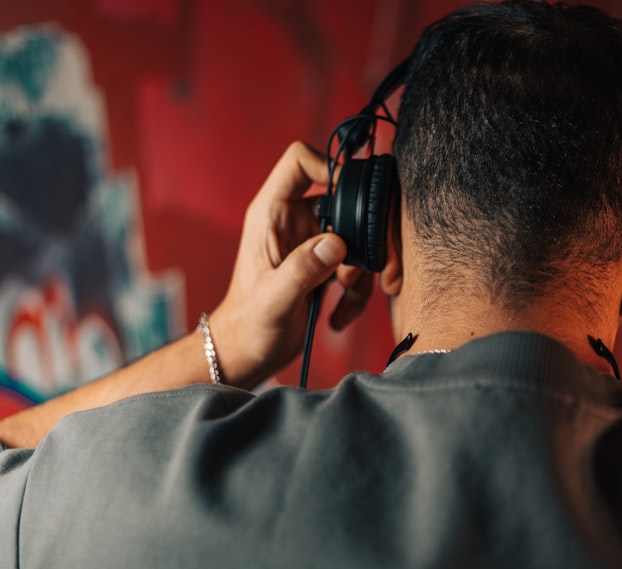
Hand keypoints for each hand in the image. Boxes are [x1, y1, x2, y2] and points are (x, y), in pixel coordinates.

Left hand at [208, 141, 372, 387]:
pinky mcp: (327, 266)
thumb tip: (338, 243)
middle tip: (374, 267)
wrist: (247, 353)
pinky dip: (357, 293)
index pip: (300, 161)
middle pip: (345, 199)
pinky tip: (339, 317)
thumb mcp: (273, 299)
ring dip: (363, 272)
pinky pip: (358, 266)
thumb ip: (302, 269)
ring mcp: (313, 243)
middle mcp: (294, 221)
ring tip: (345, 300)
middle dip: (366, 234)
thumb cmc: (248, 326)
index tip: (354, 197)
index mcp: (272, 213)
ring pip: (358, 237)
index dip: (330, 166)